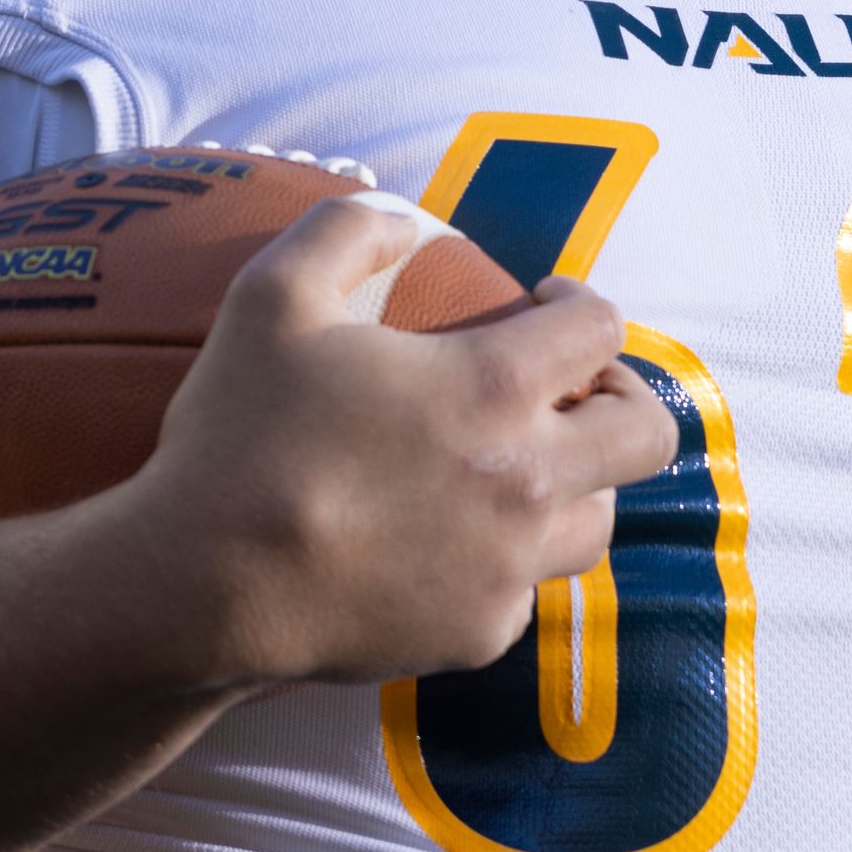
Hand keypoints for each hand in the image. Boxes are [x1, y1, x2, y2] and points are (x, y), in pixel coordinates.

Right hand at [117, 193, 677, 688]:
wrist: (205, 585)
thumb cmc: (239, 434)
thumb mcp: (270, 295)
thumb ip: (345, 230)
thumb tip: (402, 217)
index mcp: (492, 388)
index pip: (599, 328)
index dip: (581, 300)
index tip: (543, 301)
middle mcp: (527, 480)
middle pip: (646, 436)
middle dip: (623, 397)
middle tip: (571, 388)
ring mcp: (509, 567)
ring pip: (598, 520)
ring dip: (576, 483)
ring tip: (520, 468)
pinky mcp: (478, 634)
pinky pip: (523, 589)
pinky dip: (504, 559)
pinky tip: (448, 542)